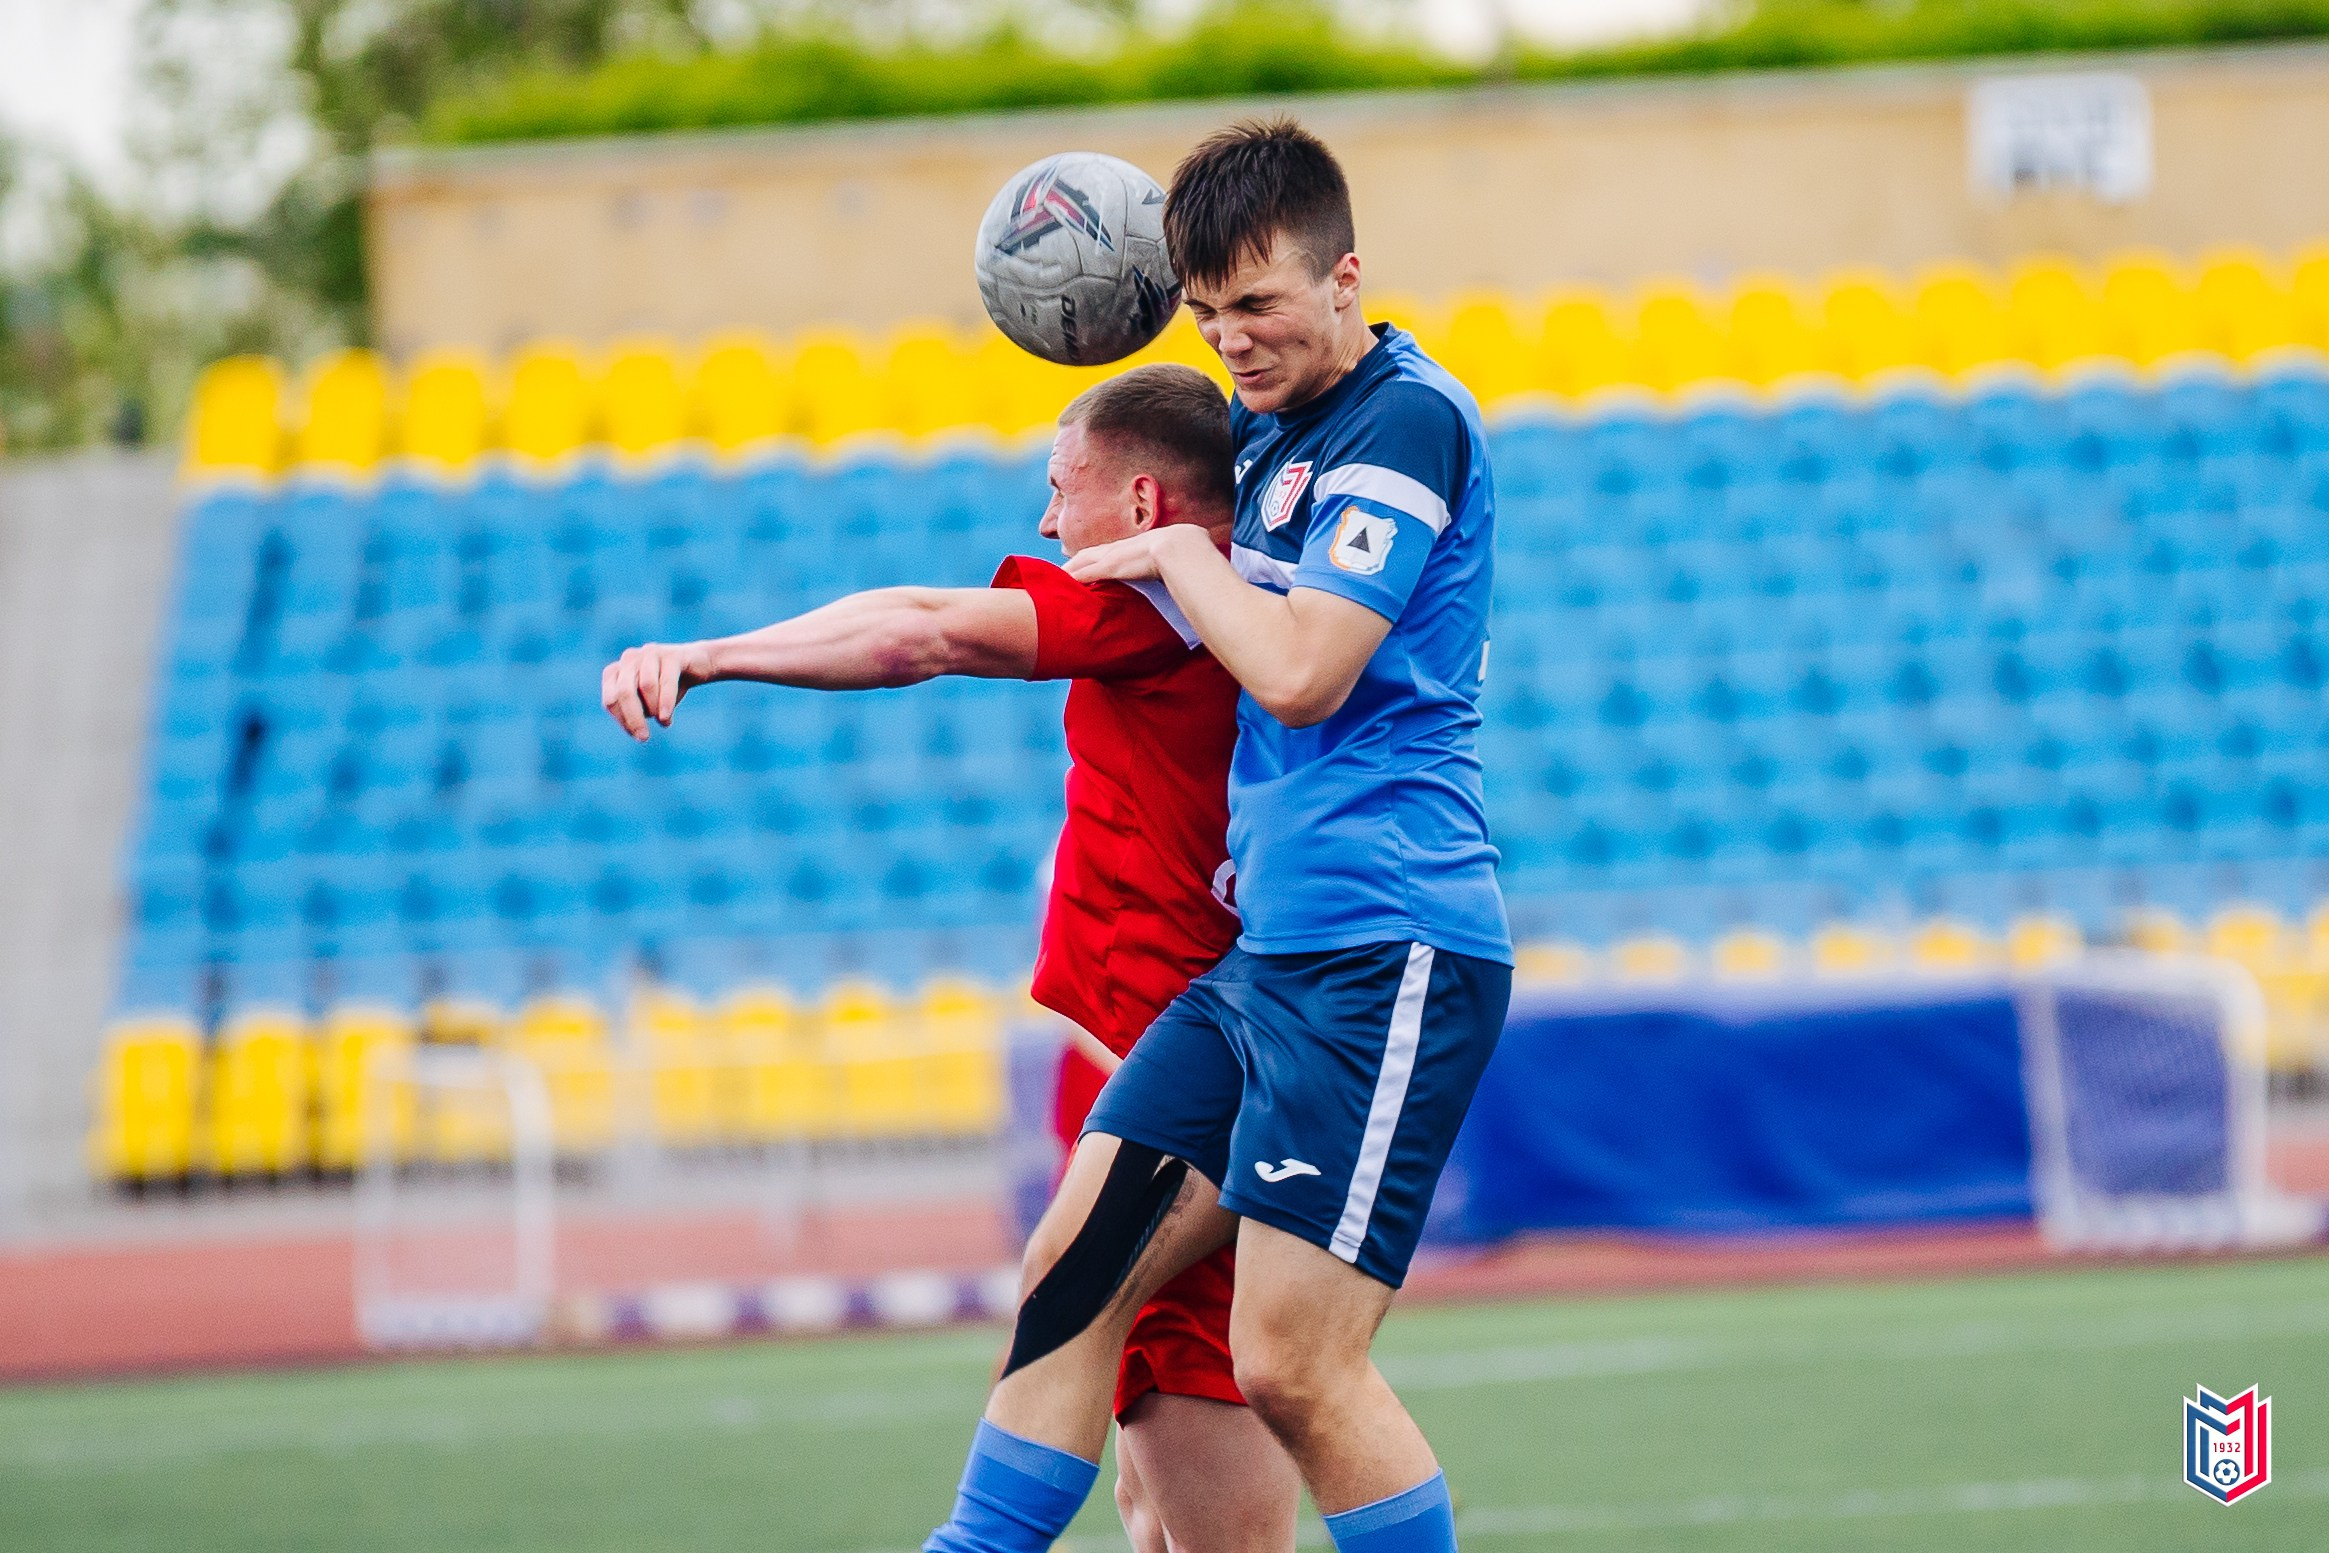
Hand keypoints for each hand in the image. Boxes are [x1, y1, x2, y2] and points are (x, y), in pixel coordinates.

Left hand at [601, 641, 712, 740]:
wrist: (698, 665)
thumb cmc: (668, 687)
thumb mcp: (648, 703)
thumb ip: (637, 713)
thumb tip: (634, 730)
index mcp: (616, 672)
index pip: (611, 700)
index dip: (623, 720)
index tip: (637, 735)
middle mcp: (629, 659)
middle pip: (624, 693)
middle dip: (633, 718)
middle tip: (644, 738)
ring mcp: (649, 654)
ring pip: (646, 686)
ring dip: (654, 709)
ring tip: (663, 721)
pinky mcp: (671, 655)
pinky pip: (667, 681)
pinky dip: (666, 702)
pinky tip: (667, 717)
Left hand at [1062, 525, 1194, 583]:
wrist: (1184, 547)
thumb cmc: (1189, 551)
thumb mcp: (1179, 555)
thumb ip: (1177, 564)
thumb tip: (1188, 575)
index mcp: (1136, 546)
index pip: (1109, 552)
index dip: (1096, 558)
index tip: (1086, 565)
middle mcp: (1122, 549)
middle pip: (1090, 554)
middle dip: (1076, 562)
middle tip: (1060, 574)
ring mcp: (1115, 557)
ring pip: (1084, 561)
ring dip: (1070, 570)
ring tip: (1056, 580)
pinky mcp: (1111, 567)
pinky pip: (1086, 573)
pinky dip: (1073, 578)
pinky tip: (1062, 584)